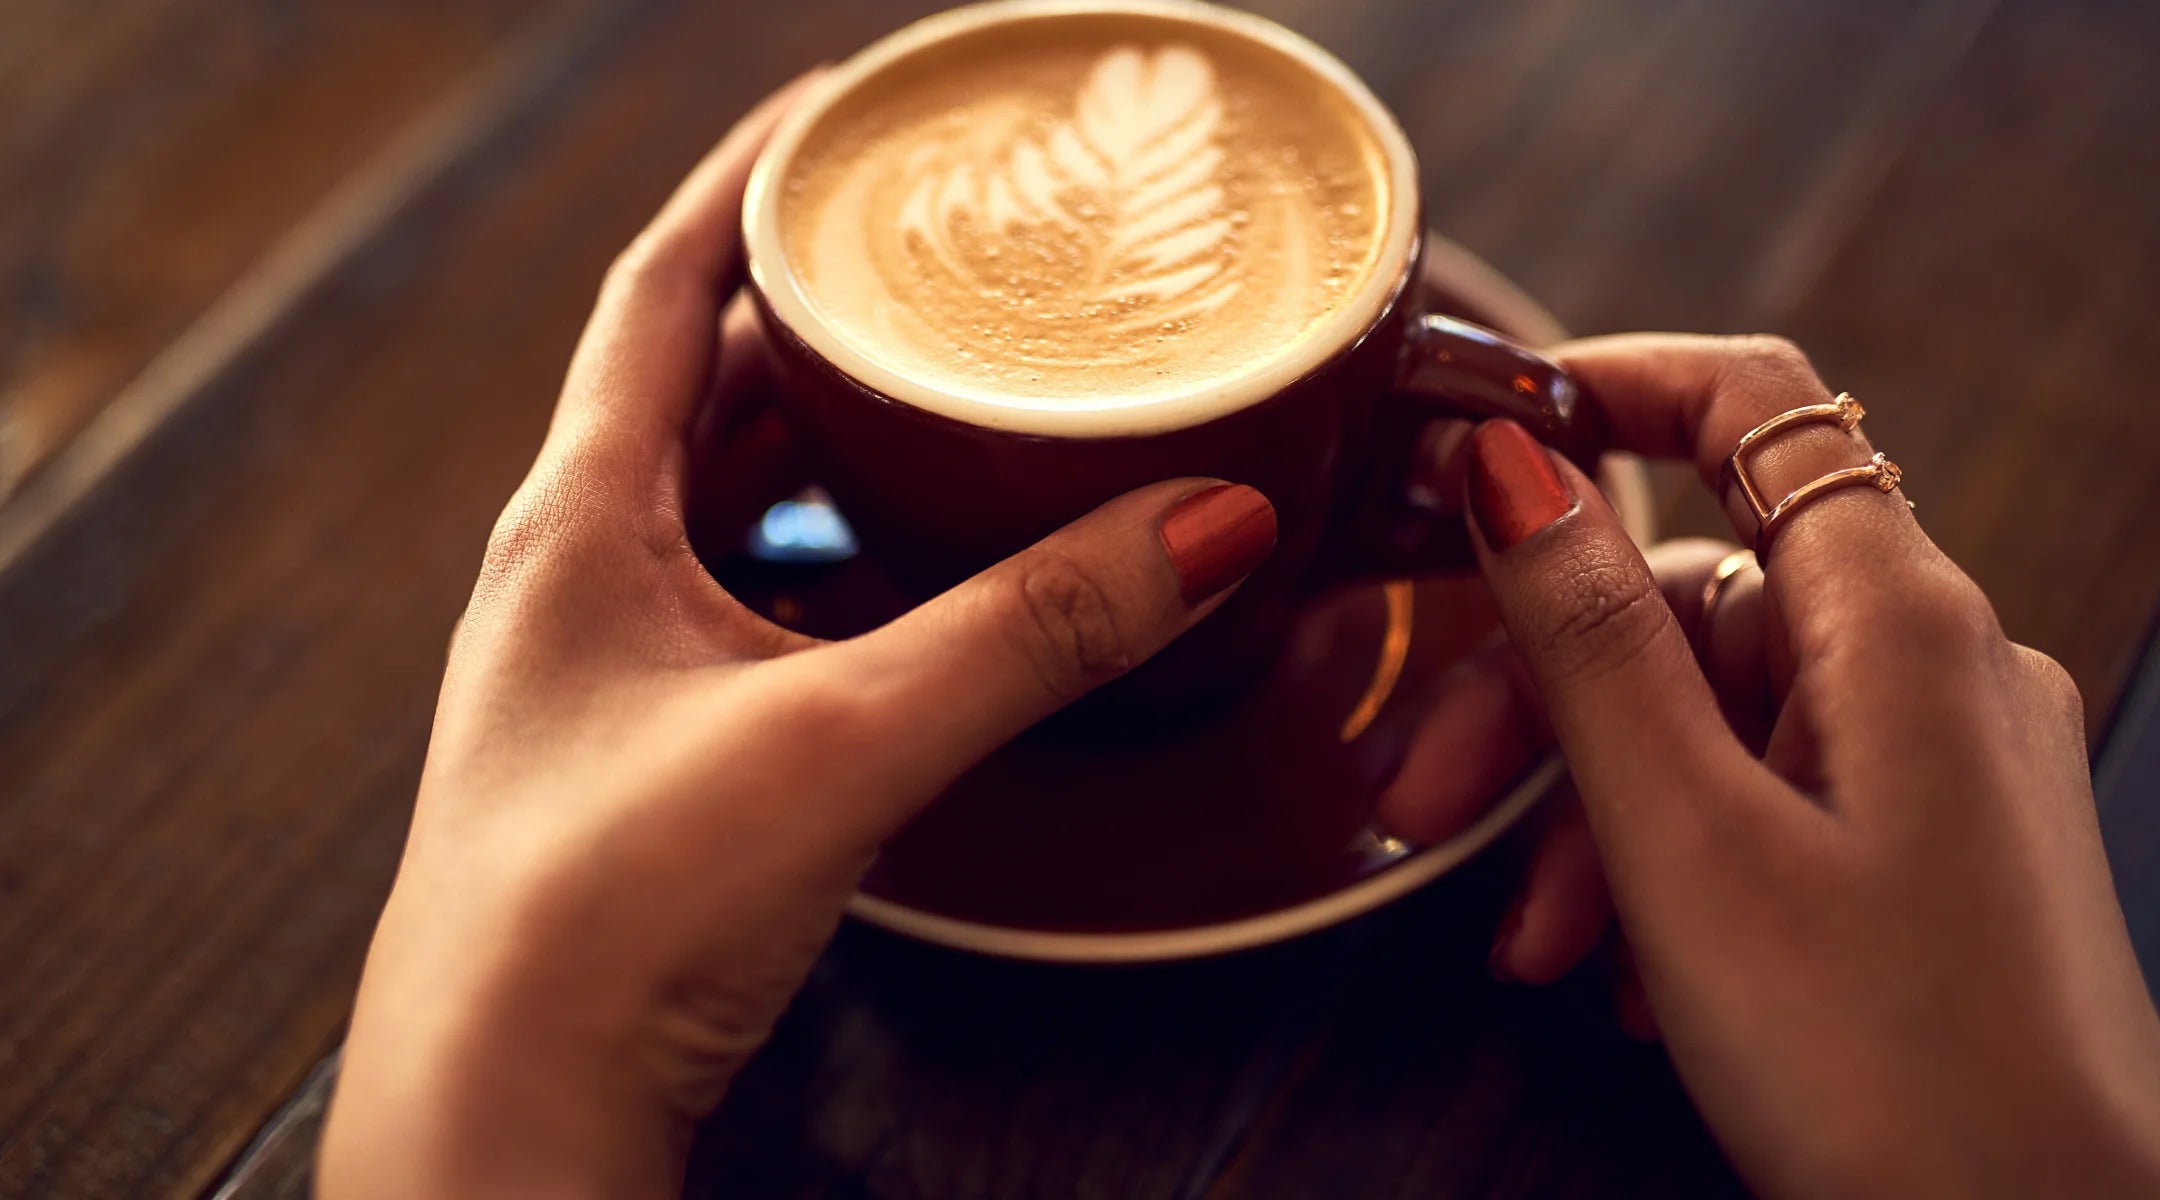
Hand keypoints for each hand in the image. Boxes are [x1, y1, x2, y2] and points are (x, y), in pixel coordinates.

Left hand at [318, 78, 1277, 1199]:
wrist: (511, 1120)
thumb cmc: (604, 922)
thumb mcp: (840, 741)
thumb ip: (1032, 628)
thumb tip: (1211, 519)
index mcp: (579, 519)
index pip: (663, 282)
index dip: (754, 177)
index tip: (850, 111)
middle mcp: (583, 575)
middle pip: (702, 376)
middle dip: (820, 301)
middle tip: (939, 250)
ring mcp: (616, 669)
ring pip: (733, 494)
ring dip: (831, 428)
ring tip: (948, 380)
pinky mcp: (662, 754)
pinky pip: (759, 597)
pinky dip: (840, 553)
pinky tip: (917, 568)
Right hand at [1389, 334, 2159, 1195]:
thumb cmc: (1894, 1073)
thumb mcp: (1686, 840)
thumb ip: (1591, 637)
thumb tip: (1516, 463)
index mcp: (1899, 626)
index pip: (1757, 406)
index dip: (1614, 385)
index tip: (1487, 425)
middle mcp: (1935, 670)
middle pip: (1698, 597)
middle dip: (1544, 695)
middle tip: (1424, 793)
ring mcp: (1940, 768)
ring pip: (1716, 719)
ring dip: (1591, 817)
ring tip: (1531, 948)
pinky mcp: (1930, 858)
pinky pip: (1767, 806)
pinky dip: (1668, 868)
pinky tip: (1624, 976)